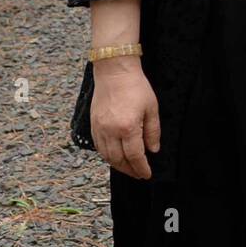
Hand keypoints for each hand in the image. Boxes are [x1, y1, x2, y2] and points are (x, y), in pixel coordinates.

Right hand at [91, 58, 160, 179]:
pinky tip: (115, 156)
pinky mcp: (92, 124)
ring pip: (106, 156)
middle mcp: (111, 131)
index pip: (135, 156)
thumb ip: (152, 132)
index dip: (141, 168)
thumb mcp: (151, 108)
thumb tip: (153, 150)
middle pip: (119, 160)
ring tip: (128, 168)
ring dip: (117, 165)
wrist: (114, 71)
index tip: (147, 174)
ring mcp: (99, 128)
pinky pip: (98, 147)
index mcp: (128, 127)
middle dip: (129, 170)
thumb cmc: (136, 87)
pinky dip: (106, 156)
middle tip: (138, 174)